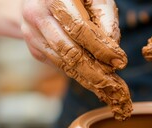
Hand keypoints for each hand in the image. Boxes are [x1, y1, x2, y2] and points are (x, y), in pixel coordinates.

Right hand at [21, 0, 131, 119]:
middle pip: (69, 51)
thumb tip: (114, 46)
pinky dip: (78, 75)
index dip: (101, 48)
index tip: (120, 61)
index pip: (80, 29)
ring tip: (107, 87)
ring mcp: (31, 33)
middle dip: (95, 71)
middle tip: (114, 85)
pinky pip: (59, 66)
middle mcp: (37, 15)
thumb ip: (105, 16)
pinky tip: (94, 81)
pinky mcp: (34, 48)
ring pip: (62, 63)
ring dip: (87, 78)